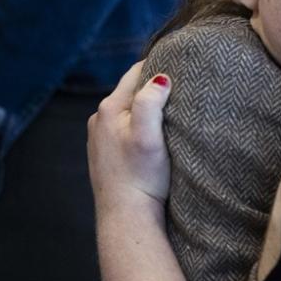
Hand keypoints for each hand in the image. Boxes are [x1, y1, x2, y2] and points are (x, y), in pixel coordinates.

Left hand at [87, 62, 171, 217]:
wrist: (126, 216)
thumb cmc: (141, 176)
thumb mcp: (149, 135)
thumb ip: (150, 102)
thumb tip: (159, 77)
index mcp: (109, 108)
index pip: (135, 72)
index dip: (159, 65)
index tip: (181, 64)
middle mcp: (99, 119)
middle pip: (131, 91)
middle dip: (153, 87)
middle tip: (181, 88)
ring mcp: (99, 137)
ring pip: (128, 111)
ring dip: (147, 108)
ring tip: (171, 112)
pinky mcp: (104, 153)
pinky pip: (124, 128)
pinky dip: (139, 126)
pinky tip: (153, 136)